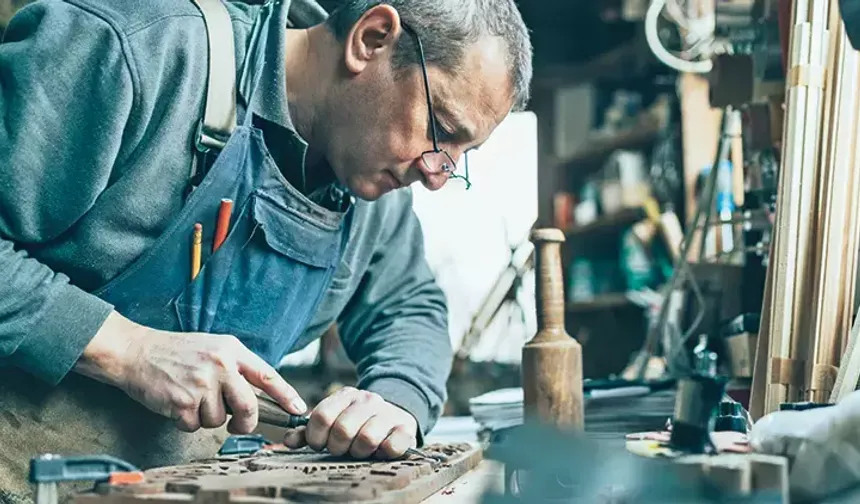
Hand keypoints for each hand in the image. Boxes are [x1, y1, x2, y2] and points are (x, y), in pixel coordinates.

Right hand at [75, 311, 306, 433]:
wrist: (137, 352)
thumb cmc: (178, 352)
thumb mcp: (214, 348)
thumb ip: (237, 367)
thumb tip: (261, 394)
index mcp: (232, 350)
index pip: (268, 375)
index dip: (287, 395)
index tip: (298, 409)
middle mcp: (220, 365)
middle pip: (249, 406)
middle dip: (245, 422)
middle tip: (237, 423)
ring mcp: (201, 384)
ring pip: (219, 420)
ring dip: (207, 417)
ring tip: (193, 398)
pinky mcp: (182, 402)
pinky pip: (195, 426)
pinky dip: (187, 421)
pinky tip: (178, 403)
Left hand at [283, 386, 417, 459]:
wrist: (396, 415)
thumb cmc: (359, 423)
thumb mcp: (334, 420)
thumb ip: (309, 431)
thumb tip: (288, 440)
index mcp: (346, 396)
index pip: (322, 416)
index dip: (316, 437)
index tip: (320, 444)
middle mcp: (367, 400)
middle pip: (342, 430)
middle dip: (337, 447)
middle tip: (341, 449)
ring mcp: (388, 413)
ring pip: (366, 439)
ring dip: (359, 452)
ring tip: (360, 450)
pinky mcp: (405, 428)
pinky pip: (392, 446)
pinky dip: (383, 453)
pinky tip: (380, 450)